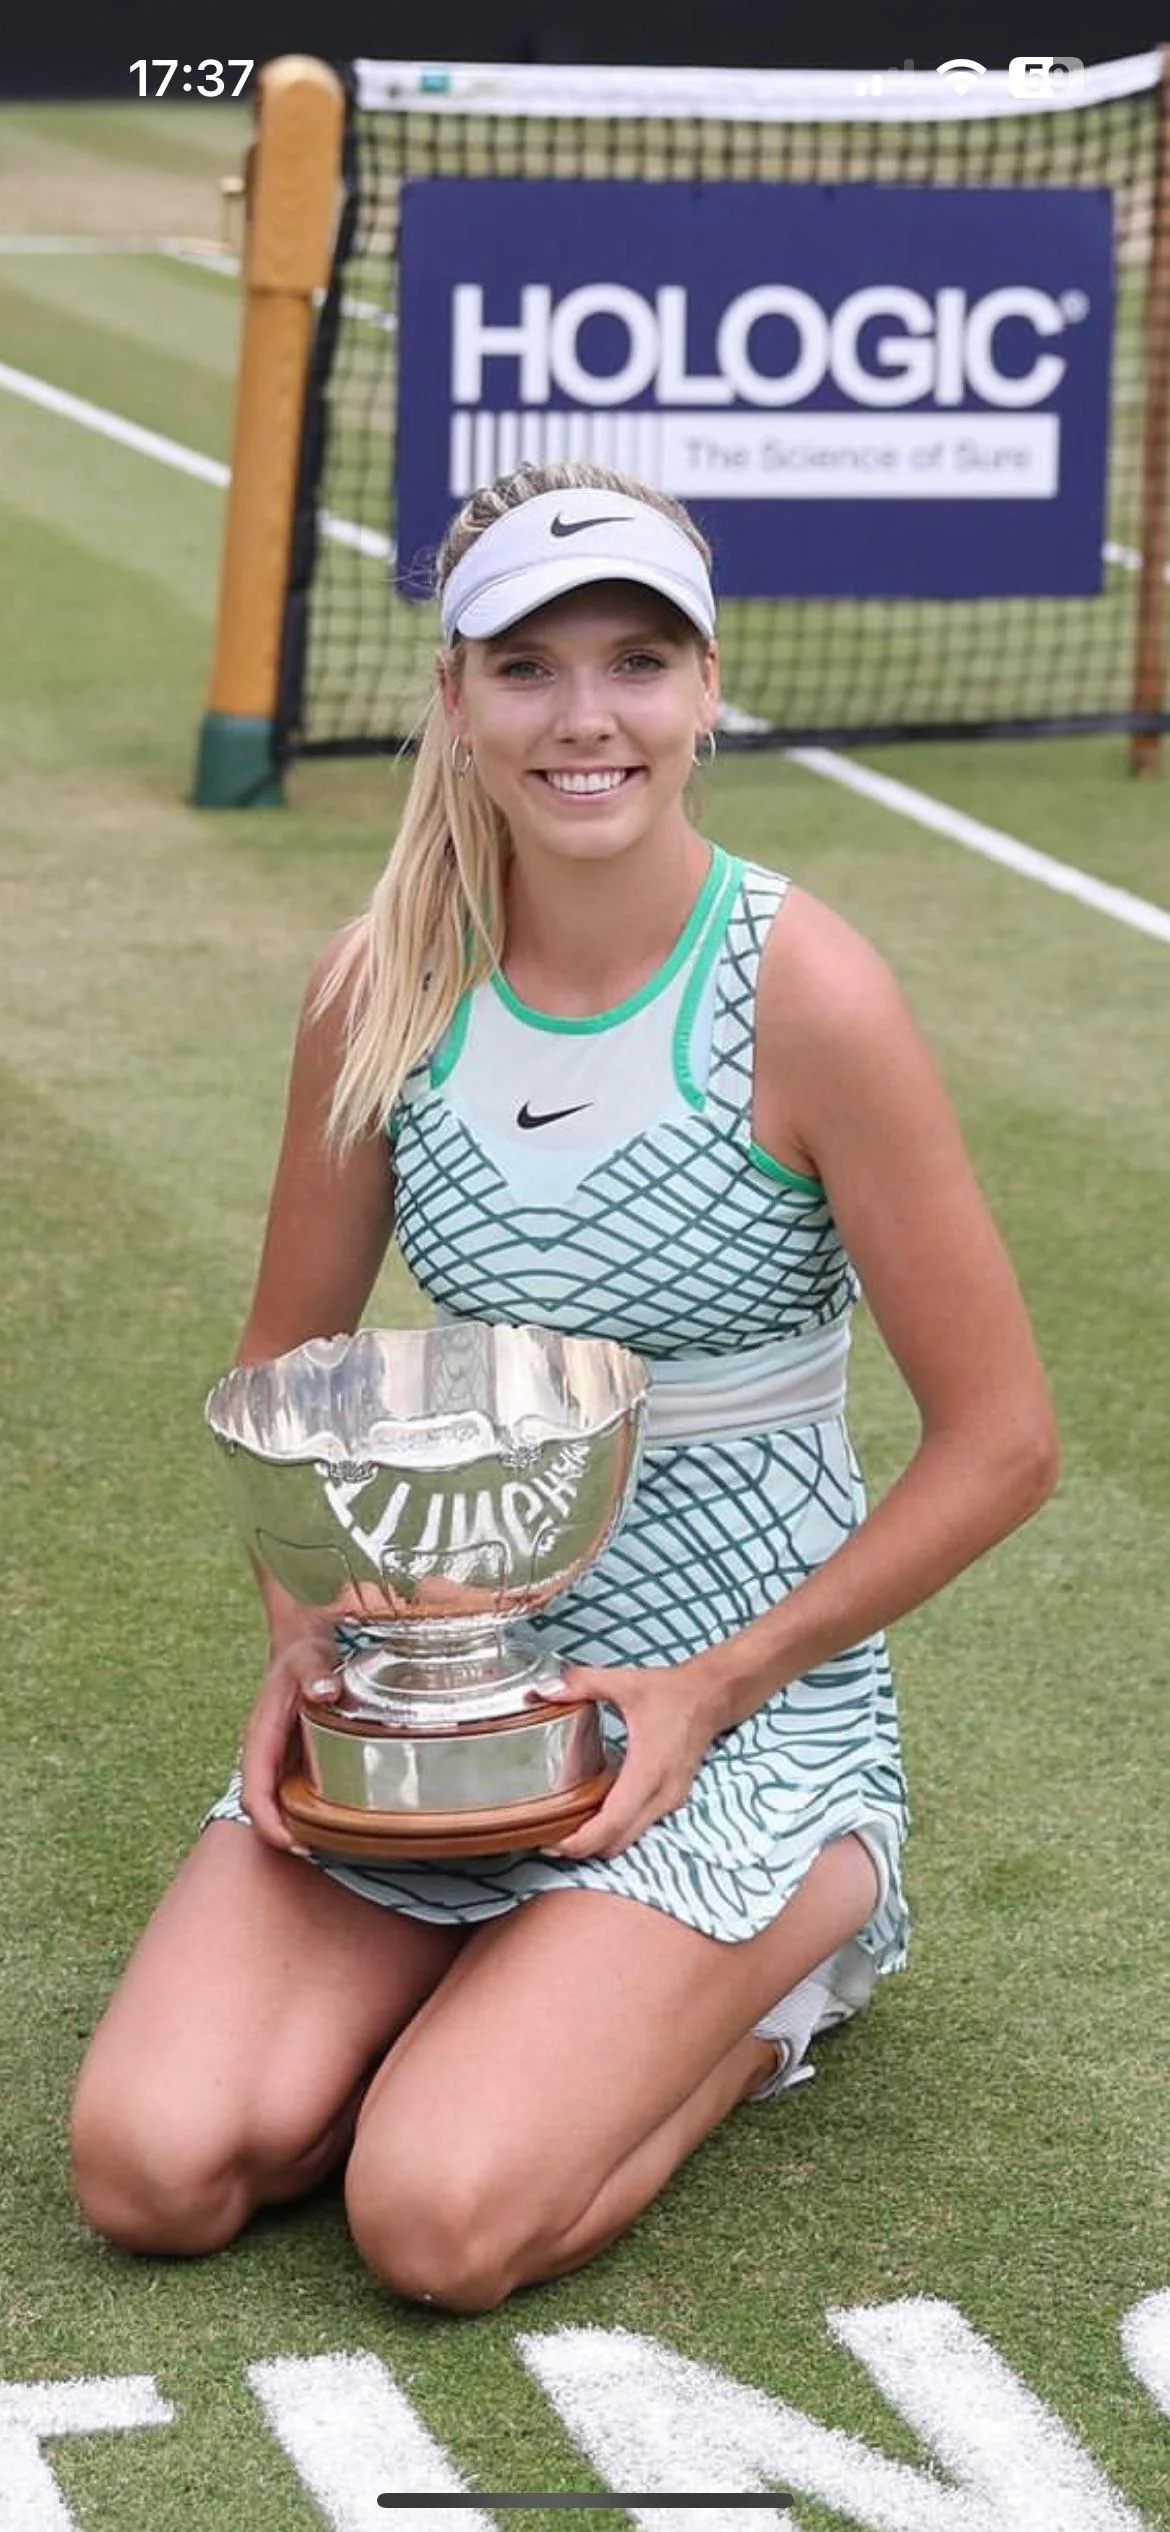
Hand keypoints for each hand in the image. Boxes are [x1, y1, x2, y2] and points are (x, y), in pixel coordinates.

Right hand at [240, 1629, 342, 1852]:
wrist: (302, 1644)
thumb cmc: (302, 1653)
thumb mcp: (308, 1657)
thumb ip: (314, 1673)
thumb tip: (323, 1692)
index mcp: (261, 1737)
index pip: (254, 1792)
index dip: (268, 1823)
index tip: (293, 1843)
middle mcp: (266, 1754)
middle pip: (264, 1808)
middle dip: (283, 1836)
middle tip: (320, 1852)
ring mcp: (281, 1759)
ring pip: (280, 1804)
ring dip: (297, 1828)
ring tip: (332, 1845)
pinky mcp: (296, 1758)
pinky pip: (296, 1793)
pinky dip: (310, 1811)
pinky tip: (338, 1820)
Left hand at [541, 1654, 728, 1861]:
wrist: (712, 1697)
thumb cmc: (673, 1693)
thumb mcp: (625, 1682)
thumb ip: (583, 1683)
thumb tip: (545, 1690)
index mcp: (648, 1770)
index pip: (613, 1823)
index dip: (581, 1841)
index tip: (551, 1844)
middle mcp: (661, 1794)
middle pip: (617, 1843)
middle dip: (581, 1848)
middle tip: (547, 1836)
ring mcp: (669, 1802)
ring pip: (628, 1839)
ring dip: (598, 1841)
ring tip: (564, 1826)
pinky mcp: (670, 1801)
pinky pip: (637, 1828)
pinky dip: (613, 1830)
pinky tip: (592, 1810)